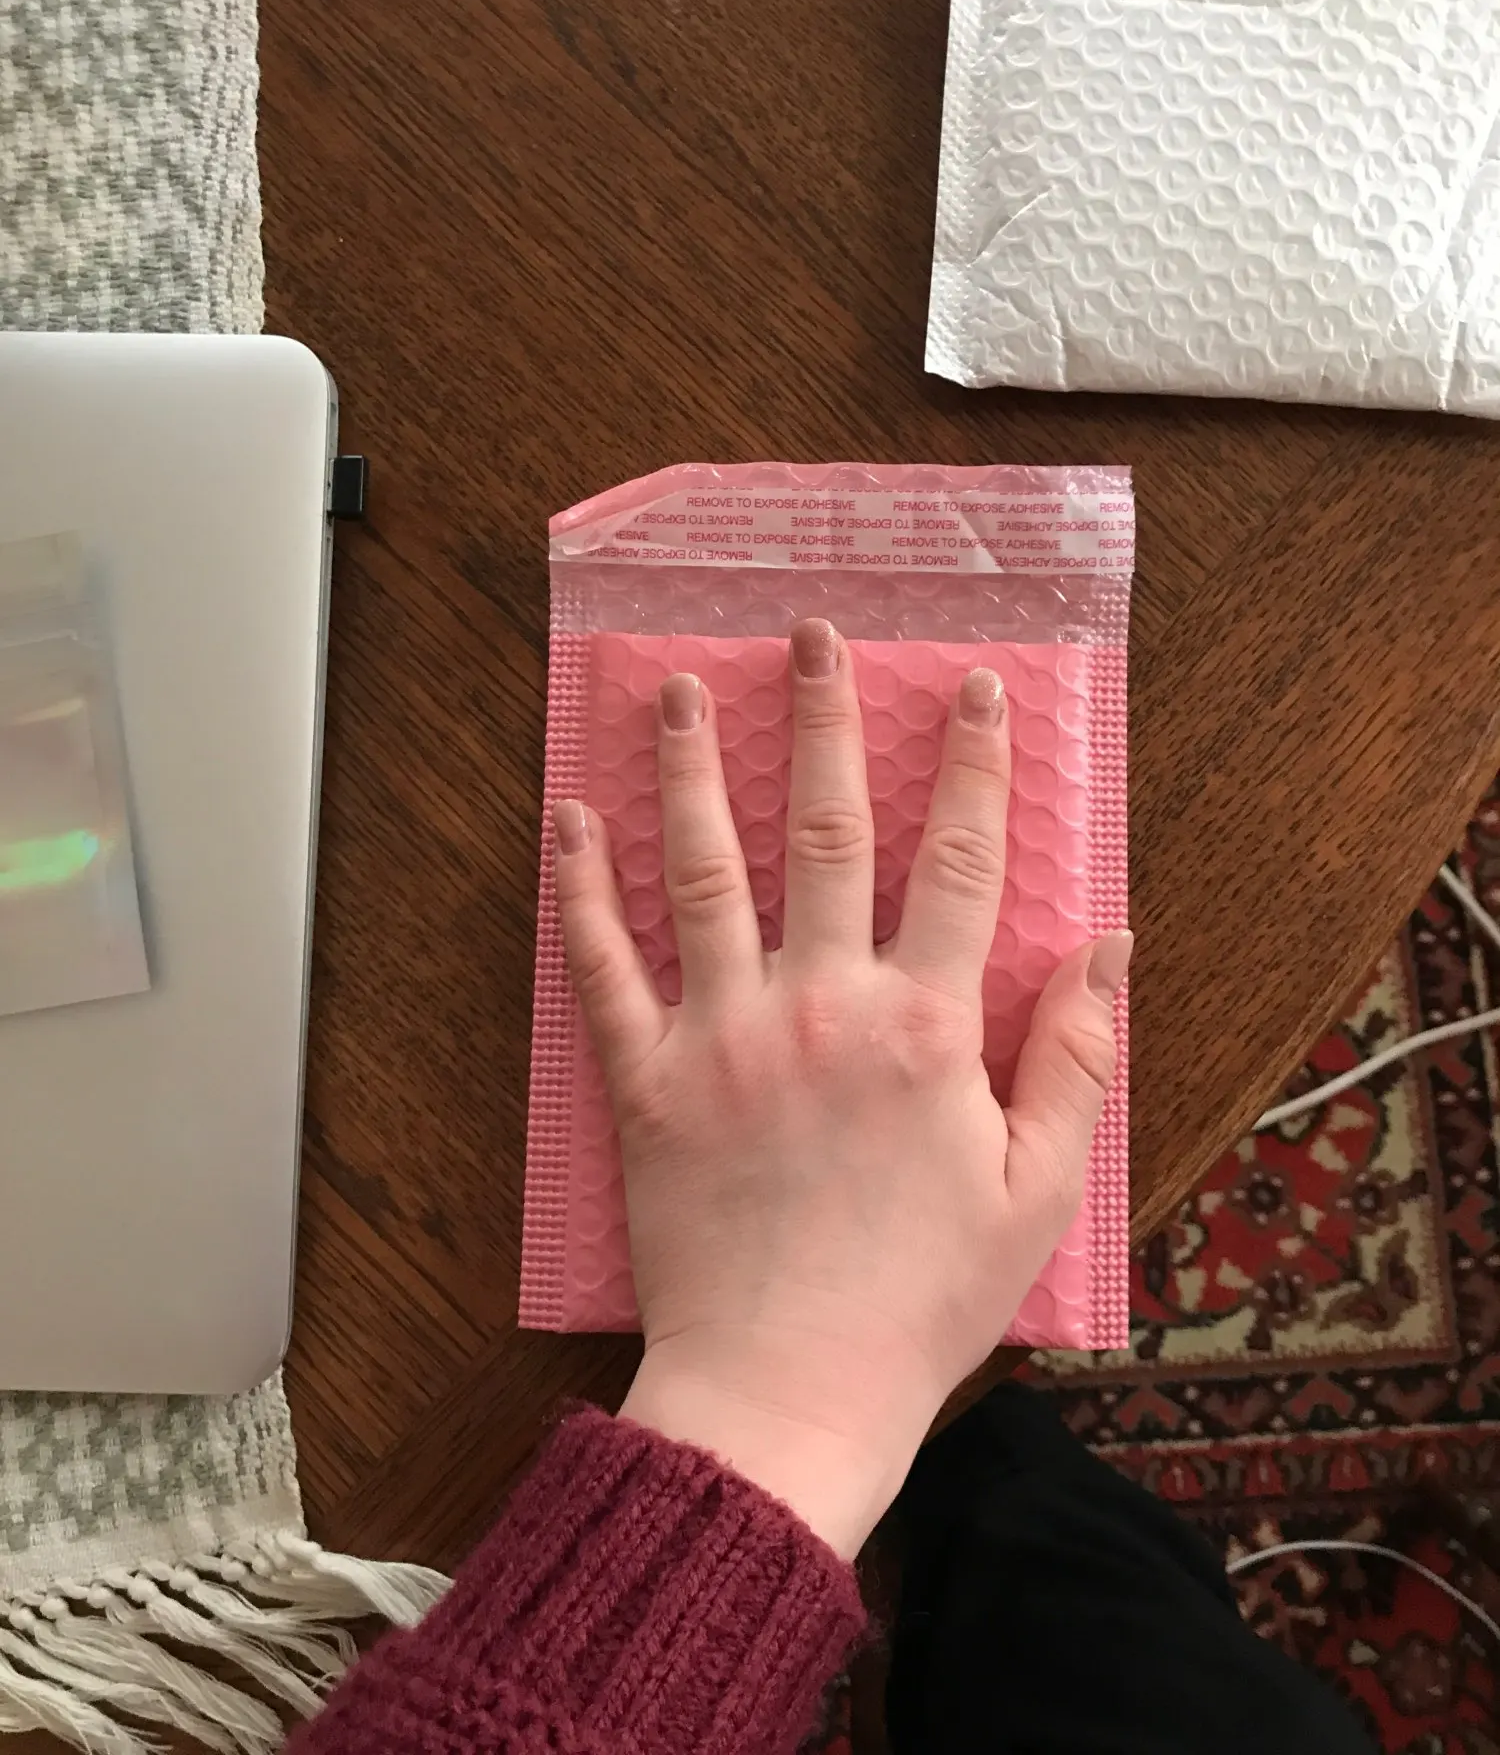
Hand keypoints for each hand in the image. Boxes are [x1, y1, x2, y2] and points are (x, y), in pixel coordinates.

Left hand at [552, 618, 1128, 1557]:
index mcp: (927, 1026)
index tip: (974, 689)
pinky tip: (569, 815)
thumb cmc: (921, 1303)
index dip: (973, 767)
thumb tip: (1108, 943)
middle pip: (825, 828)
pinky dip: (580, 887)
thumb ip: (1075, 1058)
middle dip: (822, 721)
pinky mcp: (644, 1081)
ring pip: (704, 869)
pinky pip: (601, 964)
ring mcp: (722, 1035)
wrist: (786, 1394)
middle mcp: (822, 1004)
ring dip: (691, 769)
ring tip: (678, 688)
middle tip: (811, 635)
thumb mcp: (1038, 1192)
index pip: (959, 861)